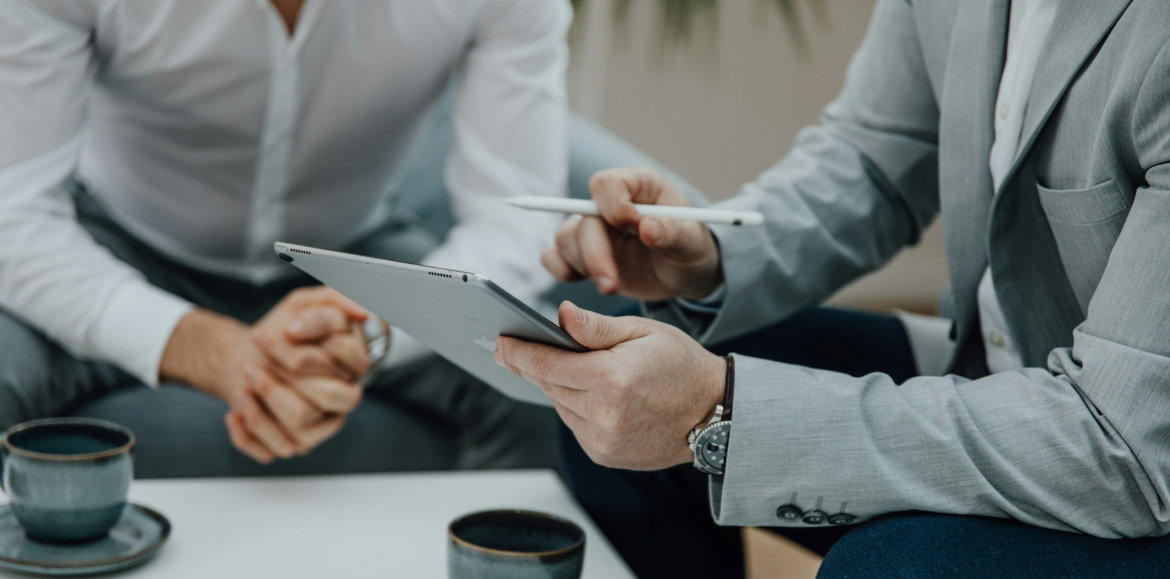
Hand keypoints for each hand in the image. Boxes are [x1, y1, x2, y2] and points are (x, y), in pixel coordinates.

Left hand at [233, 287, 373, 461]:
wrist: (248, 355)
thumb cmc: (281, 332)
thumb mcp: (304, 304)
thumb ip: (334, 300)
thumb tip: (362, 314)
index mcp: (353, 366)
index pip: (347, 356)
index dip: (314, 342)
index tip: (287, 328)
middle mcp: (341, 399)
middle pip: (329, 395)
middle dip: (291, 373)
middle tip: (257, 362)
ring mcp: (319, 426)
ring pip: (299, 426)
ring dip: (264, 403)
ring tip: (244, 382)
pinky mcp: (292, 443)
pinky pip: (273, 450)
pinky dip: (248, 432)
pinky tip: (234, 413)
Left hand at [494, 301, 725, 470]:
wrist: (713, 413)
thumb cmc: (681, 365)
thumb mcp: (644, 332)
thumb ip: (597, 327)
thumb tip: (561, 315)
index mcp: (612, 378)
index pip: (548, 364)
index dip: (520, 352)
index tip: (501, 341)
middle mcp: (604, 414)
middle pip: (549, 386)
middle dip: (530, 366)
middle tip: (511, 350)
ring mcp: (604, 439)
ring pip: (559, 406)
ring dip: (555, 387)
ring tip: (556, 367)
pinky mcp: (605, 455)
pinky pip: (574, 425)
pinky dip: (573, 407)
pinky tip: (586, 392)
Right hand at [541, 167, 723, 300]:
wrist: (683, 274)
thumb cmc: (690, 248)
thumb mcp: (692, 241)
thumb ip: (672, 232)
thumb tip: (648, 227)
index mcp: (637, 185)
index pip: (607, 184)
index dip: (614, 205)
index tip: (634, 228)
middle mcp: (609, 204)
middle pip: (583, 219)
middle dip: (595, 253)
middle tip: (611, 284)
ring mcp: (593, 229)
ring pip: (565, 238)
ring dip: (583, 265)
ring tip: (612, 285)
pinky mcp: (581, 255)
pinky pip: (553, 257)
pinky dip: (563, 270)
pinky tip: (588, 281)